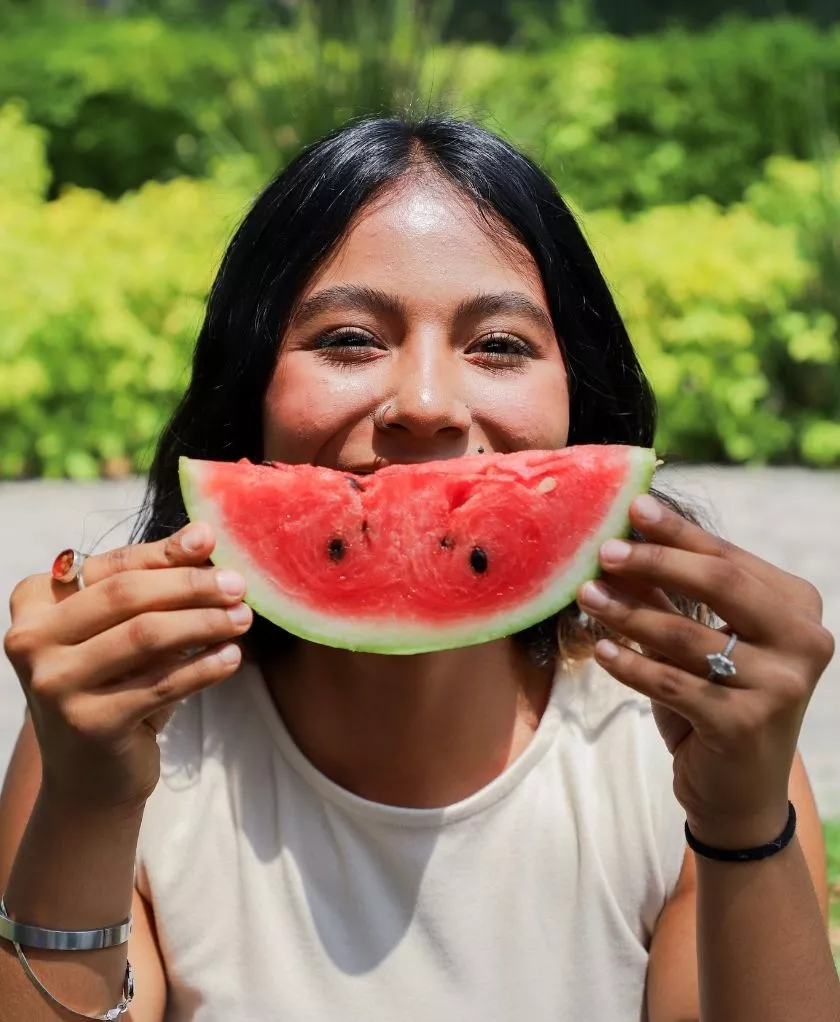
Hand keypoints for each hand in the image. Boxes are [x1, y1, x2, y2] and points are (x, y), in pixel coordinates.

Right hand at [3, 523, 252, 813]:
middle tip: (239, 584)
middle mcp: (31, 640)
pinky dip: (203, 668)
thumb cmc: (116, 687)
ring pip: (146, 635)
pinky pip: (161, 684)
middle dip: (191, 585)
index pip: (110, 565)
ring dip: (205, 622)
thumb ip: (155, 583)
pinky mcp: (88, 723)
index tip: (211, 539)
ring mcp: (54, 684)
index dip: (164, 552)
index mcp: (35, 603)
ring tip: (243, 618)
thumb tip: (203, 536)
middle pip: (126, 595)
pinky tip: (232, 657)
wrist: (92, 778)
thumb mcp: (126, 630)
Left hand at [576, 494, 834, 848]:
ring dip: (627, 613)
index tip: (633, 507)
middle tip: (604, 549)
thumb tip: (620, 539)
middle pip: (720, 584)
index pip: (730, 558)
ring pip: (687, 636)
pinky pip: (672, 683)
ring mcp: (781, 686)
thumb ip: (666, 594)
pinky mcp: (745, 725)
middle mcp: (803, 643)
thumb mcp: (697, 642)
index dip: (678, 532)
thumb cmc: (717, 702)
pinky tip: (599, 649)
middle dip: (655, 561)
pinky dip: (629, 664)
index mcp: (798, 608)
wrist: (738, 791)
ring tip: (586, 594)